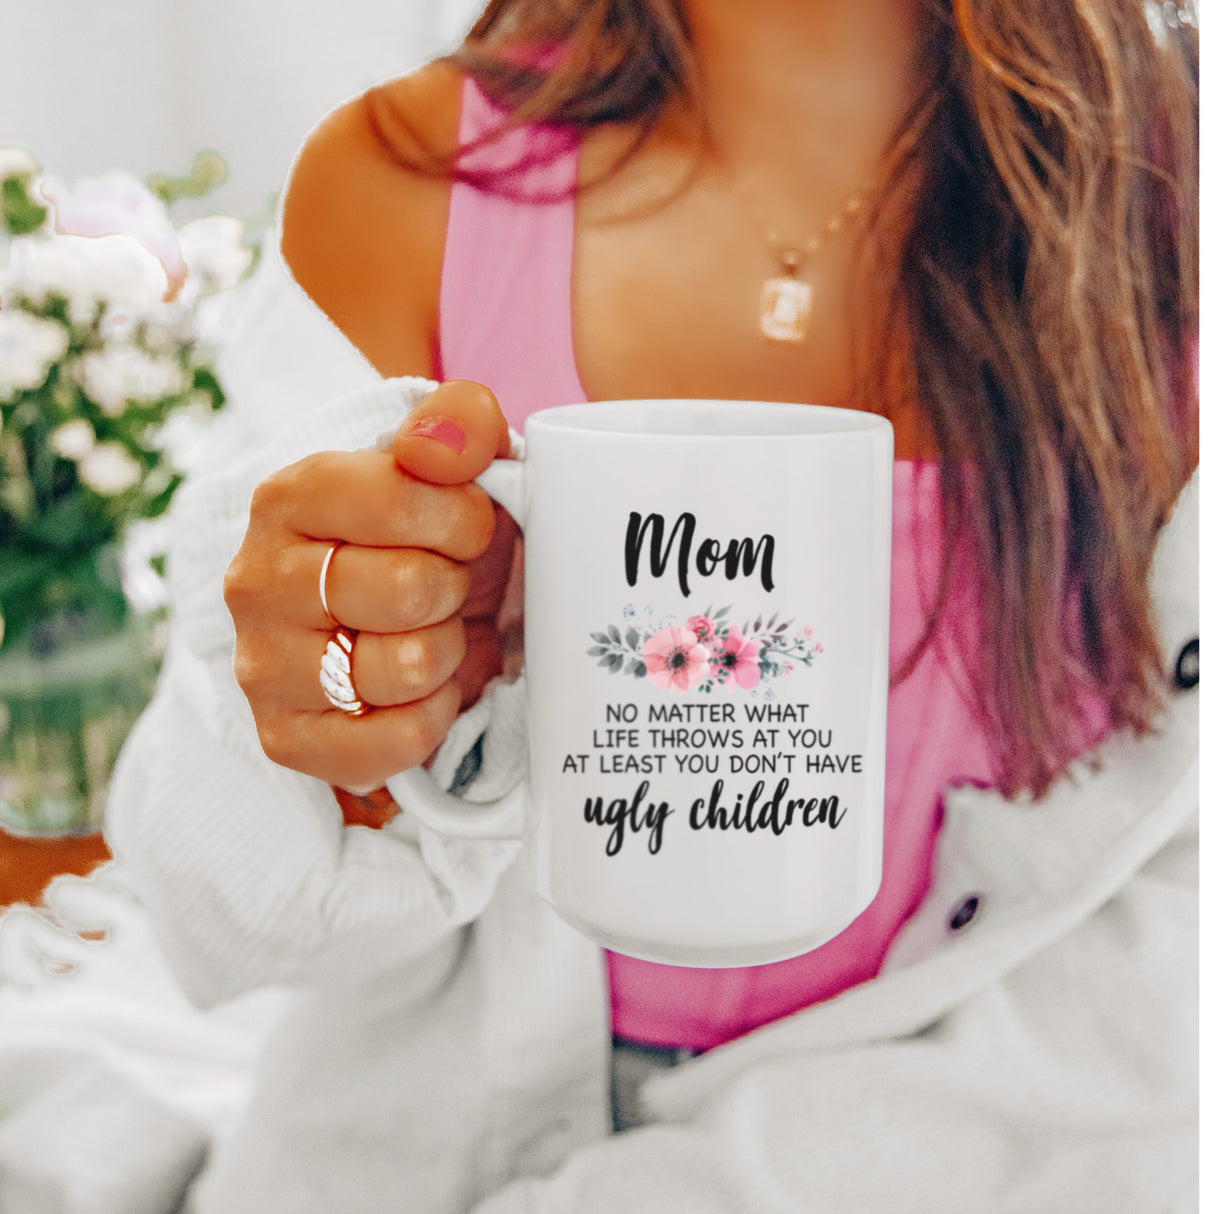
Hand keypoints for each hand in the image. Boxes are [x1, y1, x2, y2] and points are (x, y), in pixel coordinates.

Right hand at [224, 380, 515, 794]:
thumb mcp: (455, 463)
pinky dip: (434, 715)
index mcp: (289, 497)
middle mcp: (256, 581)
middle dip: (455, 587)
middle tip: (444, 584)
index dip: (463, 518)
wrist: (398, 612)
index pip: (400, 499)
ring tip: (429, 632)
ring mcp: (263, 666)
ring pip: (409, 668)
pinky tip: (422, 687)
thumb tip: (444, 448)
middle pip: (410, 589)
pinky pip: (398, 741)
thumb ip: (459, 423)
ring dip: (447, 652)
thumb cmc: (427, 533)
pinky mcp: (287, 738)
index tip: (468, 525)